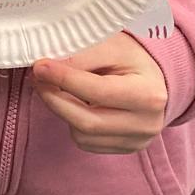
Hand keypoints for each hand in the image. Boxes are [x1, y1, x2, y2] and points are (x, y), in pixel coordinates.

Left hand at [32, 32, 168, 154]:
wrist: (156, 78)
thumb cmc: (132, 58)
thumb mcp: (112, 45)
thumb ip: (82, 55)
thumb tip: (47, 67)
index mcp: (148, 94)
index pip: (98, 91)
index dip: (64, 79)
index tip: (40, 66)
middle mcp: (146, 124)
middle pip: (87, 122)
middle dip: (54, 99)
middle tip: (38, 78)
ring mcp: (137, 141)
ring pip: (82, 135)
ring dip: (61, 110)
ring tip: (55, 87)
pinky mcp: (125, 149)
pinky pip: (87, 143)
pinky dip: (73, 123)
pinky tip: (73, 102)